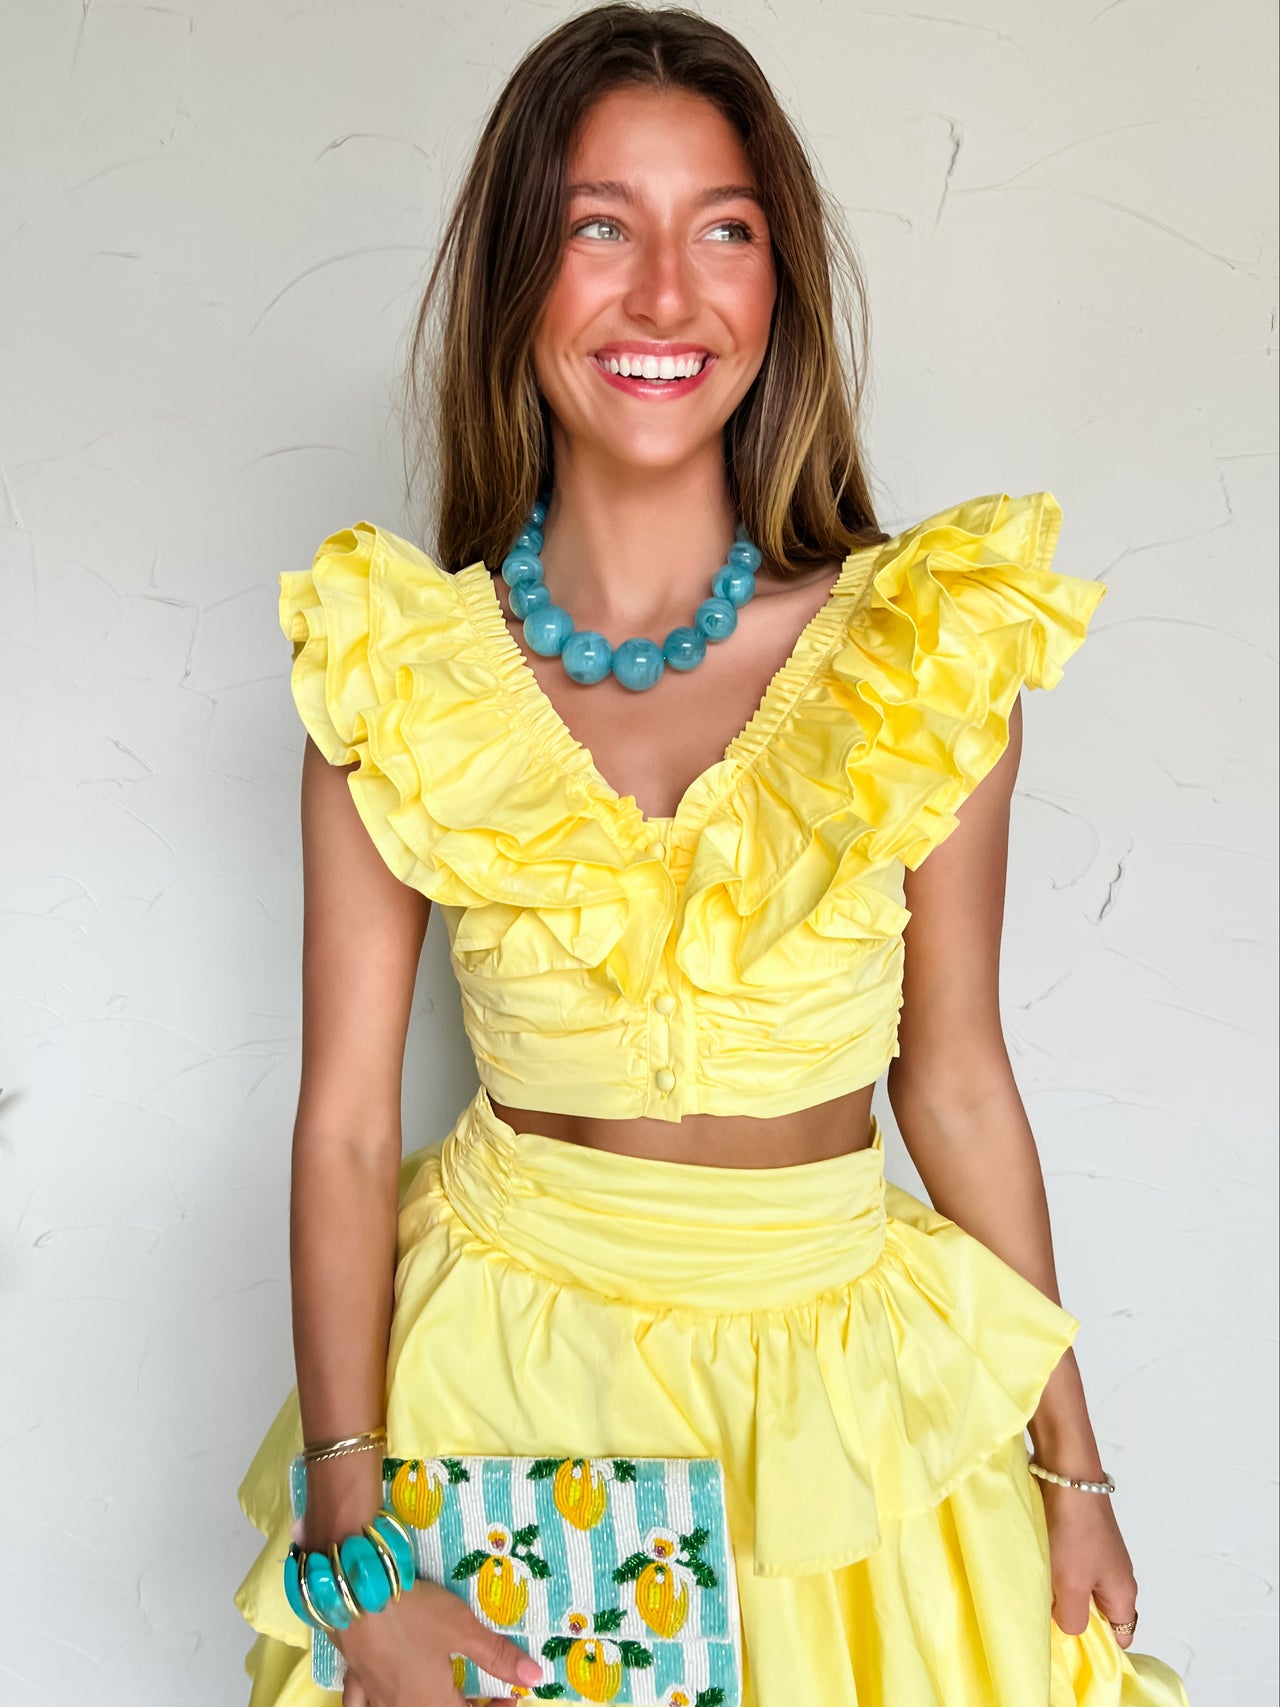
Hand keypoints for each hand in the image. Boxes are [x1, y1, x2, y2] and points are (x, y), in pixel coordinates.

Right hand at [331, 1577, 545, 1705]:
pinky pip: (361, 1705)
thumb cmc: (416, 1613)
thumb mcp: (463, 1629)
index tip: (512, 1696)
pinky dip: (371, 1706)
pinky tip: (377, 1699)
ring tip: (438, 1693)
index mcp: (433, 1703)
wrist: (357, 1595)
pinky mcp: (355, 1678)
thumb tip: (536, 1677)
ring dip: (424, 1705)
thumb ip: (498, 1655)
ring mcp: (376, 1697)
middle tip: (479, 1694)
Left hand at [1040, 1482, 1139, 1649]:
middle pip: (1096, 1613)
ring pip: (1077, 1588)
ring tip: (1036, 1594)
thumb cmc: (1074, 1532)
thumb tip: (1069, 1628)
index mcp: (1123, 1593)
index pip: (1121, 1636)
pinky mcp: (1077, 1536)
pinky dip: (1051, 1571)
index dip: (1099, 1647)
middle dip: (1072, 1618)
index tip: (1071, 1650)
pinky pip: (1065, 1566)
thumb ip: (1073, 1618)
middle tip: (1045, 1622)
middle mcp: (1114, 1575)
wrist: (1066, 1473)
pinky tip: (1033, 1569)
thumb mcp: (1072, 1585)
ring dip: (1057, 1592)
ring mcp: (1095, 1554)